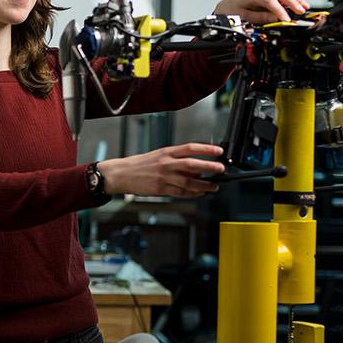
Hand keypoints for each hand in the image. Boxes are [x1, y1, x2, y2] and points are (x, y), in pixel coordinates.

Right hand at [97, 143, 225, 197]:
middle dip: (209, 167)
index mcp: (166, 152)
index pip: (190, 148)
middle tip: (221, 169)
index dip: (206, 149)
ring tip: (214, 186)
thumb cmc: (139, 165)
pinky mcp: (160, 189)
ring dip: (204, 185)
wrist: (121, 174)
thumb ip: (176, 160)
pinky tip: (200, 193)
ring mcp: (163, 177)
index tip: (218, 151)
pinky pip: (180, 192)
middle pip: (192, 164)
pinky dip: (192, 194)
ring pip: (189, 182)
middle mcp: (166, 163)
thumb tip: (196, 169)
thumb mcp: (158, 156)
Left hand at [213, 0, 309, 24]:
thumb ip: (258, 17)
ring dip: (295, 0)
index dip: (279, 10)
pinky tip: (300, 4)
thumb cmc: (232, 11)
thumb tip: (274, 18)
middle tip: (301, 11)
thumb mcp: (241, 16)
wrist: (226, 5)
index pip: (270, 1)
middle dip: (292, 2)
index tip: (286, 19)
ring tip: (305, 7)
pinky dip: (292, 0)